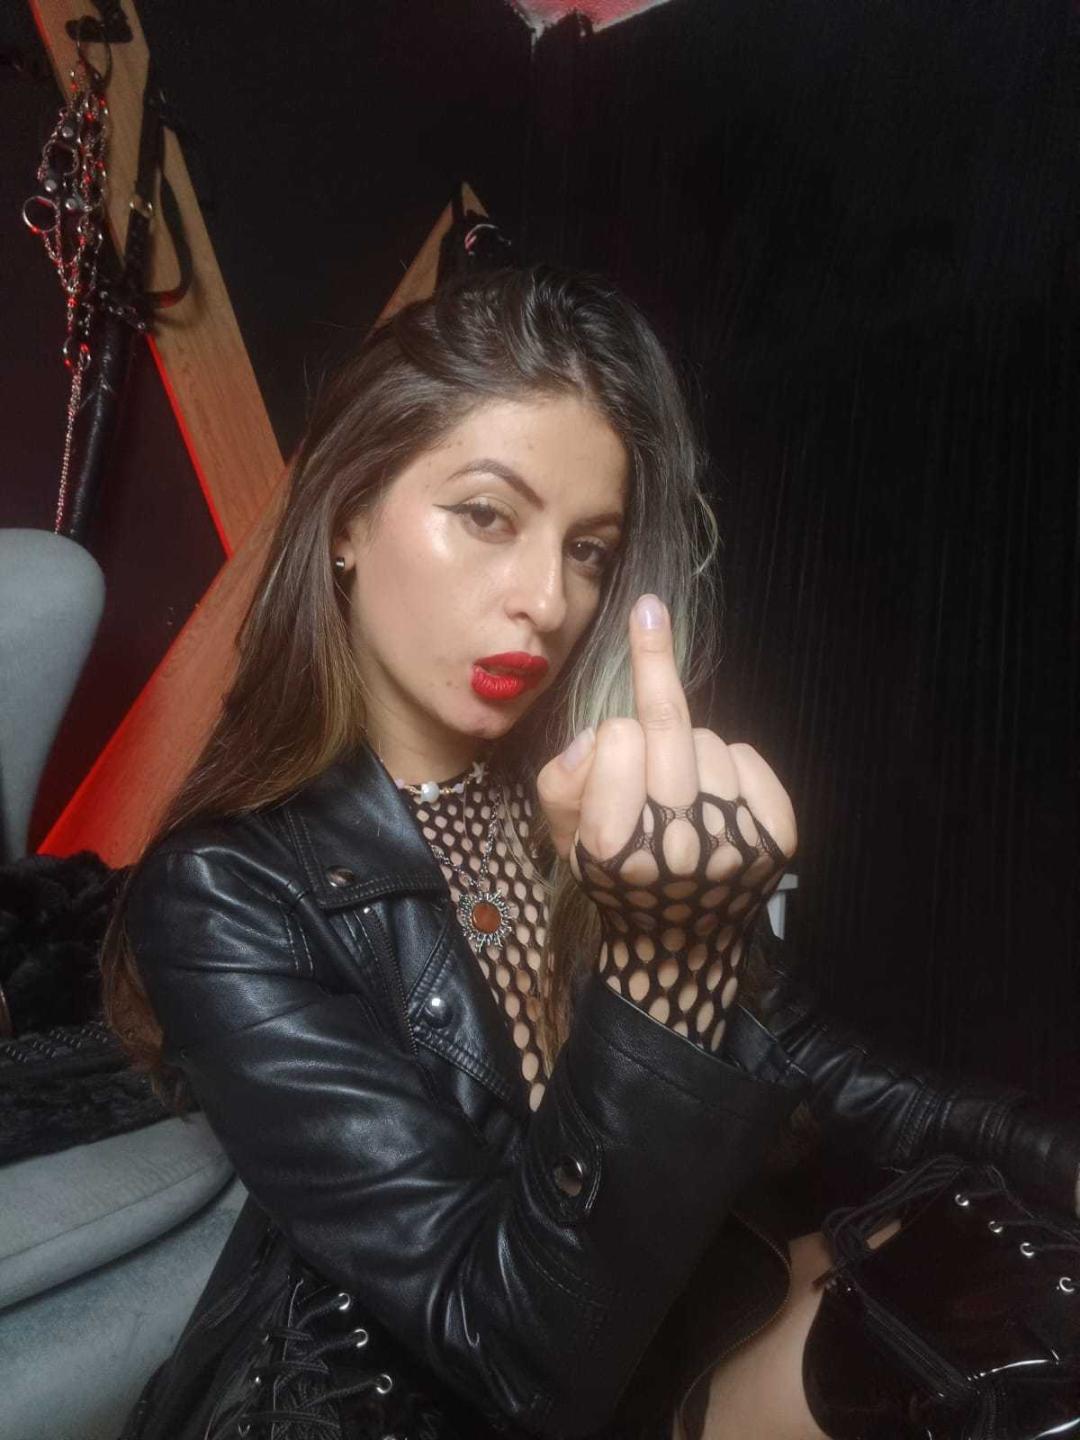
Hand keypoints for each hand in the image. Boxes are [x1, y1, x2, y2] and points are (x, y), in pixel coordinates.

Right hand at [537, 592, 796, 1049]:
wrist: (678, 945)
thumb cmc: (614, 879)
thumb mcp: (563, 839)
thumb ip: (561, 784)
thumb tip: (596, 739)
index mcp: (618, 848)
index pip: (618, 737)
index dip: (609, 732)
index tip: (609, 724)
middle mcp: (680, 849)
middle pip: (669, 726)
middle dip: (654, 675)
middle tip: (650, 613)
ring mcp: (735, 845)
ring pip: (710, 739)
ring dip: (690, 744)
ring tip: (677, 783)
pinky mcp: (776, 840)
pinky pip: (750, 756)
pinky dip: (732, 761)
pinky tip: (715, 789)